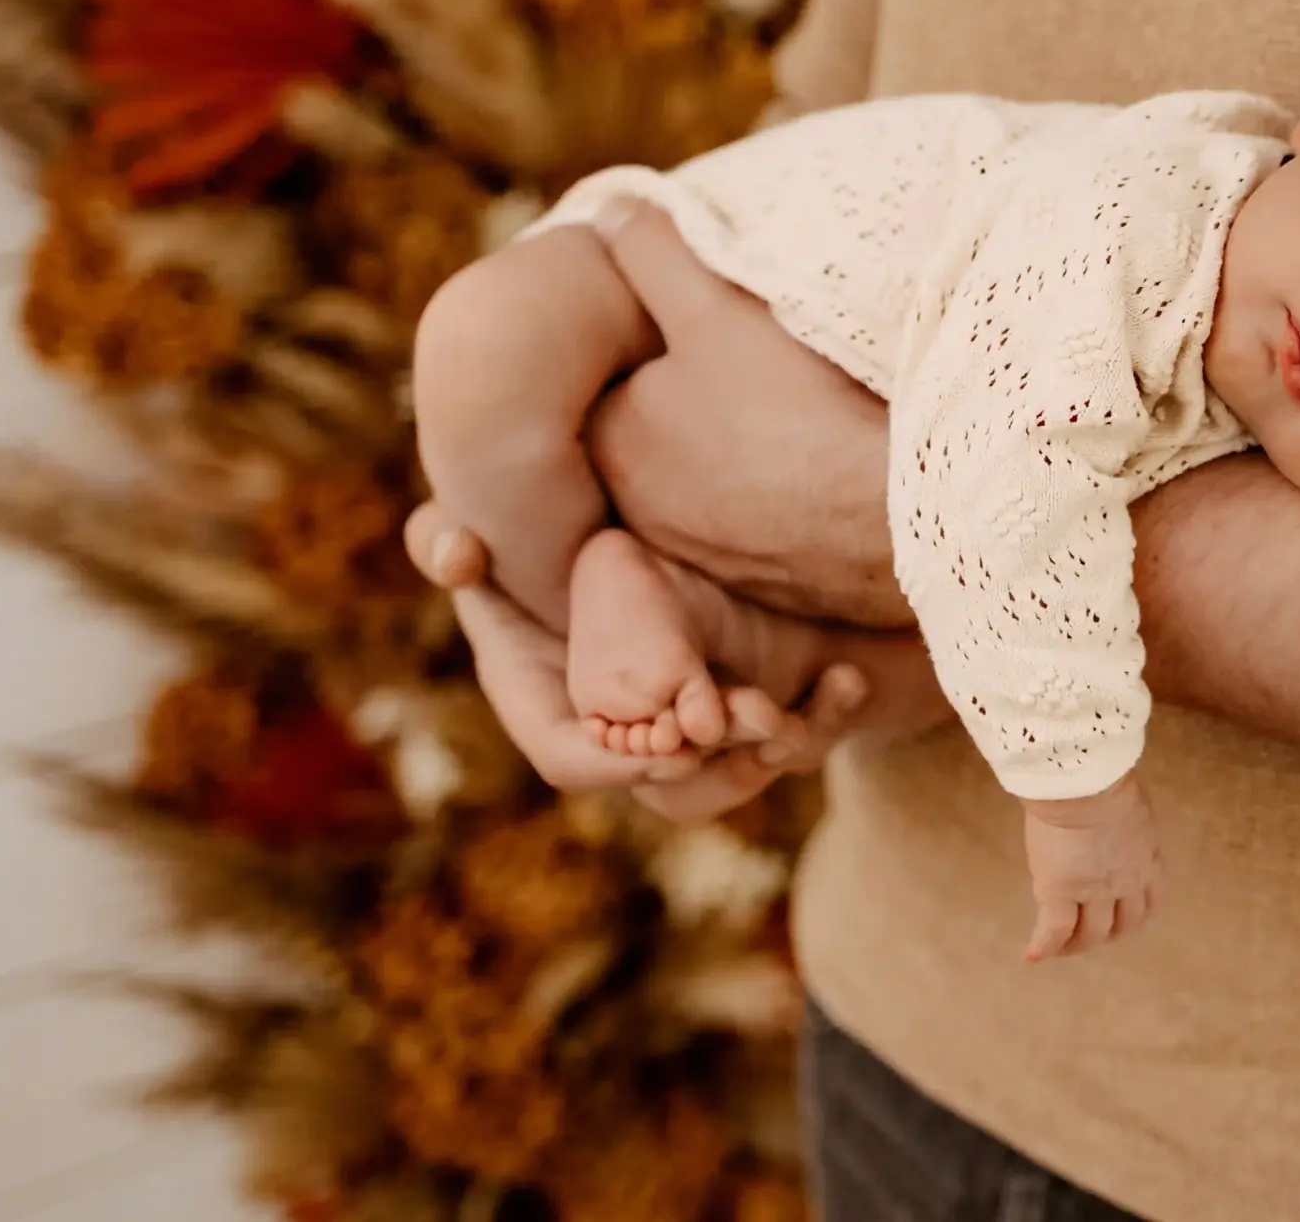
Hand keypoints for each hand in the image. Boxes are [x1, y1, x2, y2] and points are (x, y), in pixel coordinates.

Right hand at [406, 508, 947, 804]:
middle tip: (754, 721)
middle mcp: (621, 722)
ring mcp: (690, 720)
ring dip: (777, 744)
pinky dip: (824, 715)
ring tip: (805, 707)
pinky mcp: (750, 702)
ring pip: (737, 771)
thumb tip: (457, 553)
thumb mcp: (493, 522)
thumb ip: (449, 537)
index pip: (568, 759)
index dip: (615, 763)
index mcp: (549, 696)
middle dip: (716, 768)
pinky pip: (793, 735)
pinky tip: (849, 679)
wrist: (643, 515)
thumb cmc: (544, 519)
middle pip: (668, 784)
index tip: (671, 746)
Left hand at [581, 199, 908, 626]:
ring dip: (737, 450)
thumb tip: (611, 211)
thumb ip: (653, 253)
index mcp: (611, 445)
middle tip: (755, 363)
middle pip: (658, 431)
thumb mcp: (715, 306)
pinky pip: (757, 524)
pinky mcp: (761, 586)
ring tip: (795, 414)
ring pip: (707, 479)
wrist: (894, 520)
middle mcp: (639, 515)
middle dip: (693, 399)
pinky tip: (821, 469)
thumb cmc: (797, 410)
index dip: (657, 340)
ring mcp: (702, 557)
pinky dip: (779, 496)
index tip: (704, 321)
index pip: (612, 377)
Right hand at [1022, 775, 1161, 962]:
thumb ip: (1127, 825)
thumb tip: (1113, 818)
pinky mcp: (1061, 892)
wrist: (1083, 781)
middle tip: (1088, 937)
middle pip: (1124, 926)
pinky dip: (1044, 946)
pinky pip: (1054, 930)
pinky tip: (1031, 956)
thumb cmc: (1104, 778)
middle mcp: (1128, 883)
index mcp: (1148, 860)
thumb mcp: (1130, 805)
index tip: (1120, 922)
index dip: (1134, 918)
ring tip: (1059, 948)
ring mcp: (1095, 891)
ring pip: (1091, 934)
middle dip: (1107, 935)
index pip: (1150, 904)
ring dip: (1076, 945)